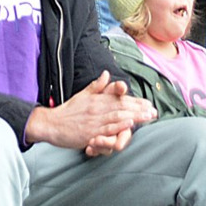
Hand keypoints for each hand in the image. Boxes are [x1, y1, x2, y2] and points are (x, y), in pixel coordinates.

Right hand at [24, 70, 156, 150]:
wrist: (52, 124)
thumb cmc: (68, 111)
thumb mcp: (82, 94)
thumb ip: (96, 86)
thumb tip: (107, 74)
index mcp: (97, 99)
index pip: (119, 98)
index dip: (135, 100)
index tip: (148, 103)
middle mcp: (97, 107)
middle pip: (122, 106)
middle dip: (139, 109)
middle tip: (154, 111)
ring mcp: (94, 120)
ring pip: (117, 116)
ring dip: (134, 116)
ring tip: (147, 116)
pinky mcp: (90, 132)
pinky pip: (106, 128)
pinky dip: (118, 125)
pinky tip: (129, 124)